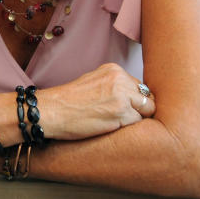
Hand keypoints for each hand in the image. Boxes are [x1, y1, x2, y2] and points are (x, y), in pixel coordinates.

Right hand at [37, 63, 155, 140]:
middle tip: (125, 119)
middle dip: (140, 109)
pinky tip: (111, 128)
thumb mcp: (92, 81)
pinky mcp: (121, 114)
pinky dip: (128, 128)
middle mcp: (120, 80)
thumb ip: (113, 85)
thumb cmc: (68, 101)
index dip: (134, 100)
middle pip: (147, 97)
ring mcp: (122, 96)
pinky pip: (137, 123)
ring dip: (135, 119)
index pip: (138, 86)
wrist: (52, 111)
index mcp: (113, 70)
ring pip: (146, 111)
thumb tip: (133, 97)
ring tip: (116, 123)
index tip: (126, 108)